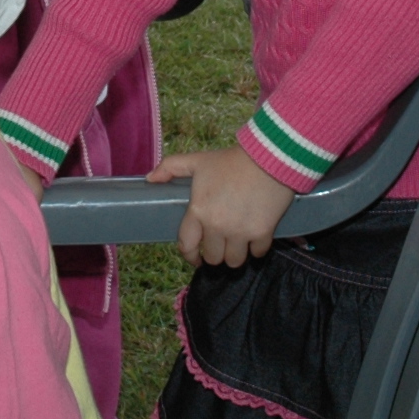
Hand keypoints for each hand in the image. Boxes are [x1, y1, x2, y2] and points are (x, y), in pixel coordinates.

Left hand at [150, 147, 298, 267]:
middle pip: (213, 258)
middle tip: (221, 244)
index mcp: (198, 211)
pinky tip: (255, 237)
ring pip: (234, 261)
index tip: (196, 258)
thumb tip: (149, 178)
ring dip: (235, 255)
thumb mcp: (198, 160)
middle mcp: (217, 226)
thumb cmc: (231, 161)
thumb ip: (171, 167)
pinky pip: (257, 253)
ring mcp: (240, 232)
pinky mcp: (262, 233)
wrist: (268, 157)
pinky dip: (256, 248)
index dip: (190, 256)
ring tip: (238, 244)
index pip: (187, 246)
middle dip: (216, 253)